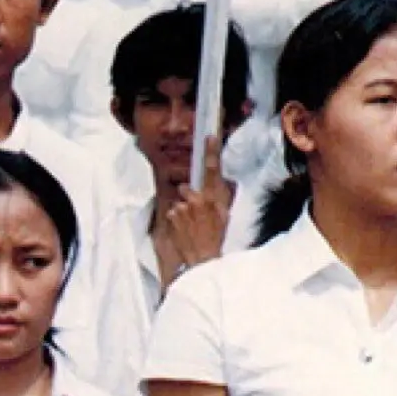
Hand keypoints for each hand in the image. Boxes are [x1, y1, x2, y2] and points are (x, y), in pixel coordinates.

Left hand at [164, 135, 234, 271]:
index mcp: (215, 198)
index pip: (214, 170)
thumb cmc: (215, 237)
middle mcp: (199, 199)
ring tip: (190, 225)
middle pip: (187, 188)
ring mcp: (184, 207)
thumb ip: (219, 197)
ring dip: (182, 210)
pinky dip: (175, 219)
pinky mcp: (173, 215)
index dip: (211, 152)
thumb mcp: (224, 215)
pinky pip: (172, 212)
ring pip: (179, 201)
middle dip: (189, 198)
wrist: (202, 258)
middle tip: (195, 214)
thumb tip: (219, 184)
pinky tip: (183, 229)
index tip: (209, 137)